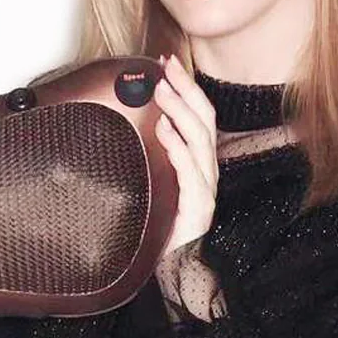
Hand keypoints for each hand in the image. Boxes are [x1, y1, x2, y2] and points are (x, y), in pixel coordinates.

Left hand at [154, 53, 217, 259]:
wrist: (171, 273)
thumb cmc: (159, 231)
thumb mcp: (151, 186)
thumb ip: (149, 158)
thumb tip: (131, 125)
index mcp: (196, 165)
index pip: (198, 117)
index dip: (186, 88)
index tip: (167, 63)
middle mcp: (205, 173)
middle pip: (204, 121)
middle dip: (186, 90)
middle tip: (166, 68)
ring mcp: (205, 191)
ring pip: (200, 141)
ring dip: (181, 111)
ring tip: (162, 90)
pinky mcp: (198, 209)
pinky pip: (191, 173)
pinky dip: (178, 148)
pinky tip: (164, 130)